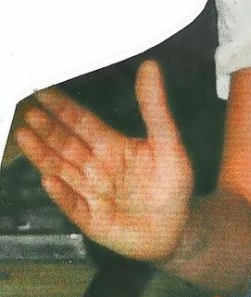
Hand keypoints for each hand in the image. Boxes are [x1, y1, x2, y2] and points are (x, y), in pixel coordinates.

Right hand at [16, 60, 194, 262]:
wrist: (179, 229)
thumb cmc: (172, 186)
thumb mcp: (168, 142)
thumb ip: (155, 107)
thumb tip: (150, 68)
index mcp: (112, 146)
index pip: (82, 123)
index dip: (64, 108)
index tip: (44, 92)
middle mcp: (96, 167)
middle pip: (65, 144)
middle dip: (47, 129)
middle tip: (29, 112)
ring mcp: (91, 193)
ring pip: (61, 170)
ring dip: (43, 155)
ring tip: (25, 137)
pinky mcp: (91, 219)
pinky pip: (73, 204)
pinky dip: (61, 193)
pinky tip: (49, 180)